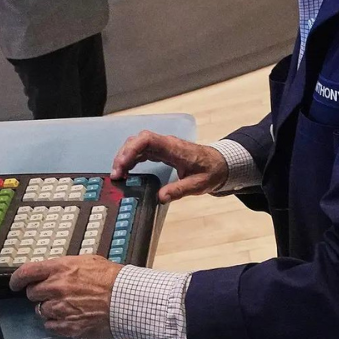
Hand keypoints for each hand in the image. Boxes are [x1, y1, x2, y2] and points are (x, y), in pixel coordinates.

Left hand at [9, 256, 122, 338]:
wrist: (127, 299)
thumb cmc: (112, 279)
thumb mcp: (87, 260)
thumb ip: (65, 266)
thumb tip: (53, 270)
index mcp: (60, 268)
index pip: (26, 272)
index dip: (16, 279)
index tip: (15, 283)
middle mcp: (56, 287)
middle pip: (32, 293)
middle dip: (39, 294)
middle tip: (52, 294)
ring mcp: (61, 308)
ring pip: (41, 311)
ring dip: (49, 309)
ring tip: (66, 306)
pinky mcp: (68, 326)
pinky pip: (51, 327)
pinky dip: (57, 324)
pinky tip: (69, 318)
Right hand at [111, 130, 228, 202]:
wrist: (221, 164)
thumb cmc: (211, 171)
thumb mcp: (198, 184)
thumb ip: (179, 190)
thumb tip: (160, 197)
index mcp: (174, 148)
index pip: (147, 140)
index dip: (131, 149)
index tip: (122, 164)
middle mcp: (166, 143)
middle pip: (137, 141)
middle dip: (123, 155)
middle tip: (116, 174)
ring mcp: (163, 146)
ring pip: (137, 144)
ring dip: (125, 157)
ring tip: (118, 174)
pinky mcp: (162, 151)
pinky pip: (142, 151)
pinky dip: (132, 159)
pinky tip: (127, 170)